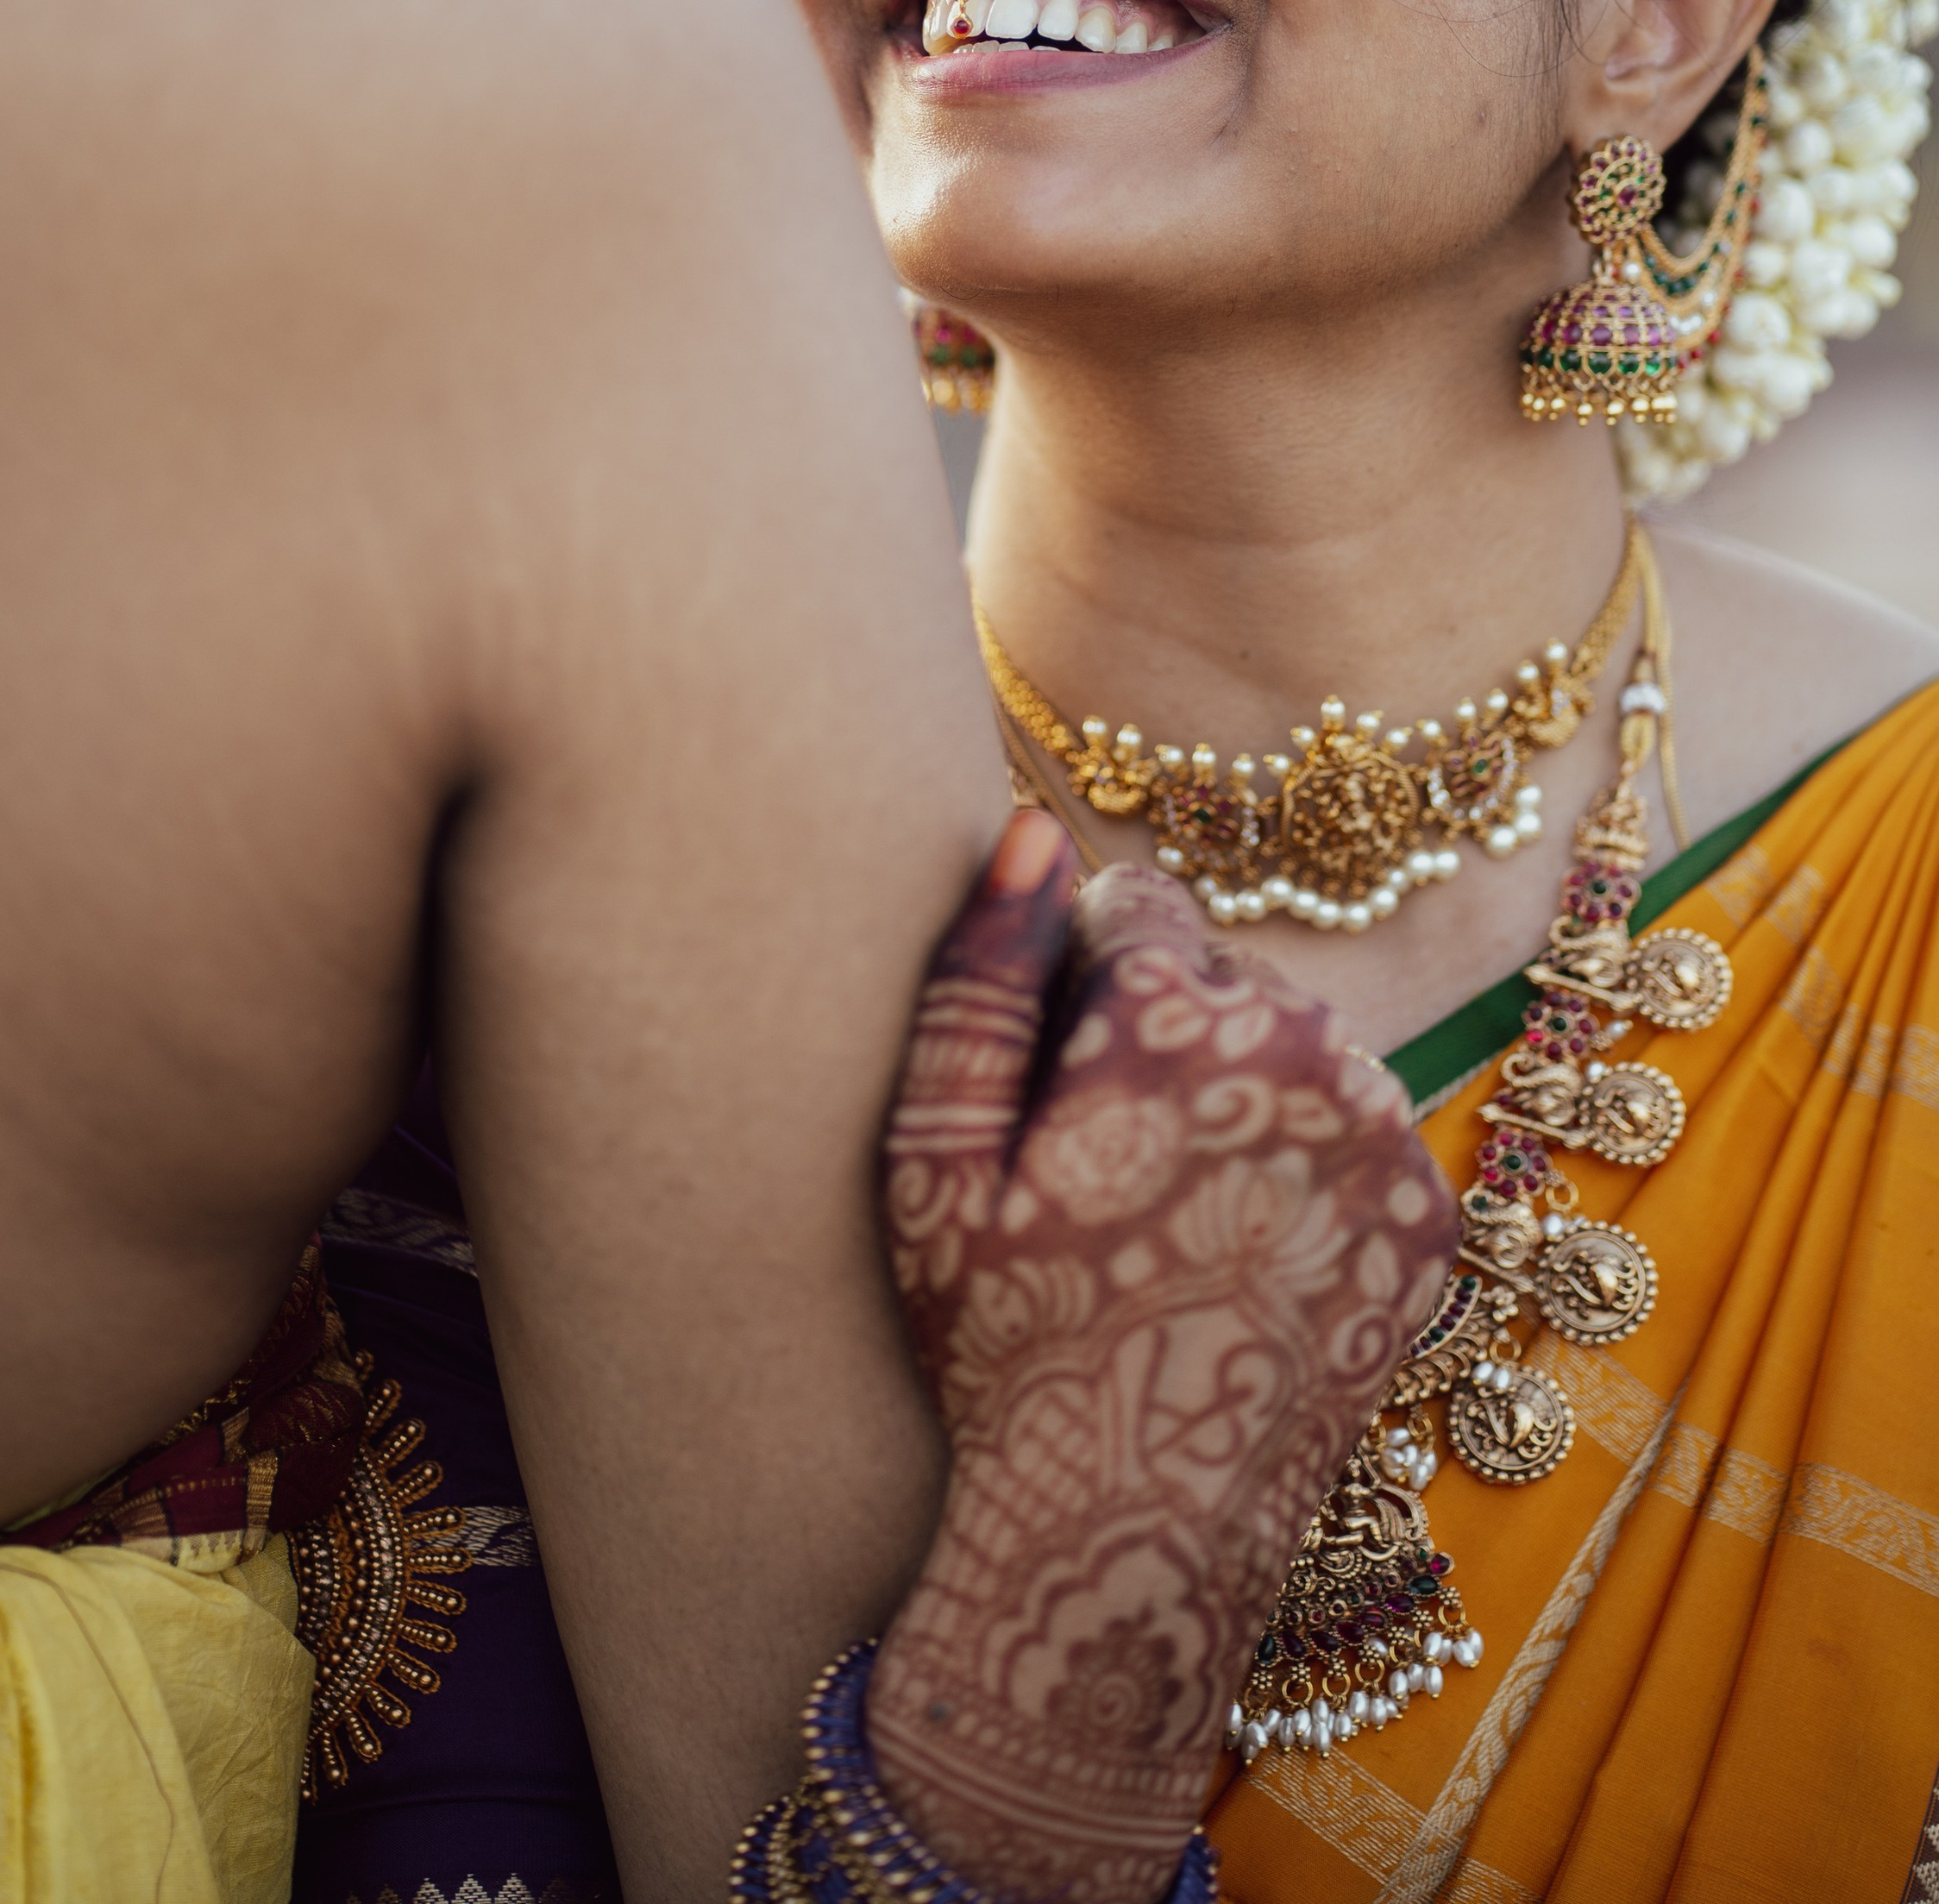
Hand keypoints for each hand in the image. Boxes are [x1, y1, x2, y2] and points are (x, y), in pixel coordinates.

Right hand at [868, 815, 1457, 1903]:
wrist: (1136, 1540)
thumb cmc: (1005, 1346)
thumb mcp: (937, 1164)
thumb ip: (981, 975)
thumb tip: (1032, 827)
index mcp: (1178, 1019)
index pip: (1135, 902)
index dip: (1076, 982)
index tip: (1050, 1081)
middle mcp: (1307, 1052)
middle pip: (1218, 977)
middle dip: (1157, 1037)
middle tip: (1098, 1169)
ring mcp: (1383, 1138)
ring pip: (1290, 1051)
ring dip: (1233, 1098)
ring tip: (1167, 1220)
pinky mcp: (1428, 1218)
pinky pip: (1350, 1133)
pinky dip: (1297, 1168)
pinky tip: (1234, 1255)